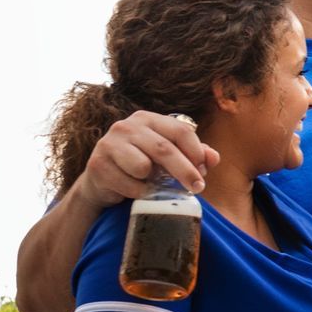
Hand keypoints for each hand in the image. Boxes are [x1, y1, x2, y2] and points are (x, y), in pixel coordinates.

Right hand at [70, 112, 216, 208]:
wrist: (103, 182)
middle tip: (198, 187)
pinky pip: (129, 184)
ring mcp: (109, 144)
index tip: (204, 170)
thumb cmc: (142, 166)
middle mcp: (127, 126)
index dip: (196, 152)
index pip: (181, 130)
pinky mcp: (98, 165)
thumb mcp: (169, 158)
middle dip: (186, 171)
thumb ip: (194, 155)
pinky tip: (134, 189)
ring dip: (155, 182)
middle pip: (165, 149)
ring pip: (144, 166)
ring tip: (152, 183)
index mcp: (148, 119)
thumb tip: (214, 158)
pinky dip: (139, 192)